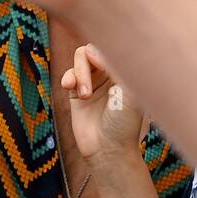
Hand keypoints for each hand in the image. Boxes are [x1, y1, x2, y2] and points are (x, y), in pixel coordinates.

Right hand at [60, 44, 143, 162]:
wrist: (108, 151)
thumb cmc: (124, 124)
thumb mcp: (129, 92)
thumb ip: (116, 66)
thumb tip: (94, 48)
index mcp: (126, 70)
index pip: (113, 46)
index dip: (104, 51)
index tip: (103, 67)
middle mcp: (111, 74)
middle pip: (94, 48)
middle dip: (88, 62)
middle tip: (90, 83)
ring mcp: (93, 82)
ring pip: (80, 58)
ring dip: (79, 72)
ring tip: (85, 94)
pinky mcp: (77, 93)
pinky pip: (69, 74)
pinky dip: (68, 77)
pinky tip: (70, 87)